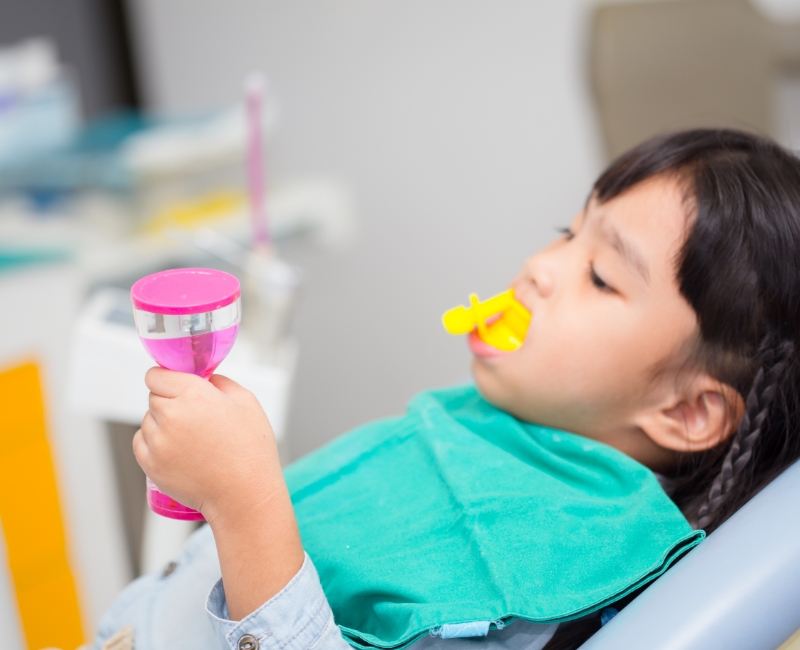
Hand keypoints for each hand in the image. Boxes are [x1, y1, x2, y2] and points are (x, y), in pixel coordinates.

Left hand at [133, 367, 282, 523]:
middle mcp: (172, 415)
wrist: (244, 495)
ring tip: (190, 439)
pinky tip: (177, 451)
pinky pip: (140, 442)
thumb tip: (206, 378)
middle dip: (170, 402)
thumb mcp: (248, 404)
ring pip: (148, 420)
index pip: (157, 375)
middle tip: (194, 418)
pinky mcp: (151, 464)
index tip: (176, 386)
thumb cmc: (251, 452)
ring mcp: (159, 441)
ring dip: (162, 424)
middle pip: (154, 397)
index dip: (168, 379)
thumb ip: (222, 382)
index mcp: (195, 394)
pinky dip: (153, 444)